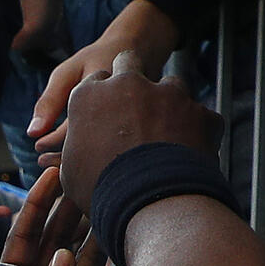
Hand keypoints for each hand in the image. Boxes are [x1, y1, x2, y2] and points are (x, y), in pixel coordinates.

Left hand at [28, 0, 181, 162]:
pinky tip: (83, 156)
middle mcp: (122, 112)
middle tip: (44, 162)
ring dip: (81, 162)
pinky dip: (98, 156)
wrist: (140, 49)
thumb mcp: (68, 73)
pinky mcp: (143, 130)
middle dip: (63, 160)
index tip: (38, 146)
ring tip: (61, 163)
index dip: (51, 143)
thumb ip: (50, 101)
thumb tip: (32, 133)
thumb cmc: (96, 60)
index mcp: (102, 96)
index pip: (72, 131)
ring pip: (105, 154)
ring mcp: (136, 123)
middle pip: (90, 150)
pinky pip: (117, 149)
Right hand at [60, 48, 223, 218]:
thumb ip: (73, 150)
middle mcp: (127, 84)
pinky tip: (191, 153)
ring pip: (170, 84)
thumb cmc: (102, 191)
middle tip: (136, 106)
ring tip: (169, 135)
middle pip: (129, 61)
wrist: (152, 204)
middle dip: (132, 78)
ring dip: (169, 103)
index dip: (100, 95)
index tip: (106, 112)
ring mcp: (168, 93)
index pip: (94, 81)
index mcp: (89, 96)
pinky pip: (200, 115)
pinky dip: (197, 131)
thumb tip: (64, 158)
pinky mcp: (200, 111)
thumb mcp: (71, 171)